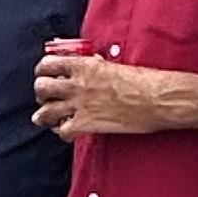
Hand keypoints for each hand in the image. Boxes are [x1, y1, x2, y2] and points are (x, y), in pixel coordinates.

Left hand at [32, 42, 162, 139]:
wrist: (156, 99)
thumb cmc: (142, 80)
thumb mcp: (114, 65)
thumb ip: (96, 66)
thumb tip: (90, 64)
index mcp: (83, 65)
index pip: (48, 64)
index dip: (42, 71)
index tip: (45, 75)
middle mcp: (77, 84)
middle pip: (41, 88)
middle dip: (41, 94)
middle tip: (46, 98)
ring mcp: (79, 105)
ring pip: (45, 112)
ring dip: (43, 115)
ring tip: (45, 118)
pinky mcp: (86, 124)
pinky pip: (62, 131)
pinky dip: (62, 133)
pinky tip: (67, 131)